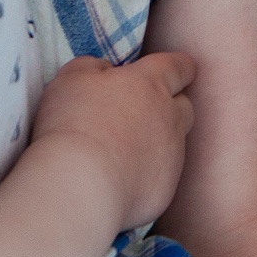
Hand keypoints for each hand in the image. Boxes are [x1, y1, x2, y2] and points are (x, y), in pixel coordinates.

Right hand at [32, 52, 196, 232]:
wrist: (80, 184)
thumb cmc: (72, 124)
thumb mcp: (72, 77)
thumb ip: (94, 66)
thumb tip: (105, 70)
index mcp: (151, 83)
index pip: (179, 66)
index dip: (179, 67)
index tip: (176, 71)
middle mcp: (170, 117)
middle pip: (184, 106)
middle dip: (171, 107)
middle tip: (142, 115)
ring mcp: (172, 155)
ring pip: (175, 143)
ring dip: (157, 144)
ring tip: (125, 152)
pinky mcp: (166, 189)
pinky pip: (161, 178)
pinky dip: (146, 177)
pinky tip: (119, 182)